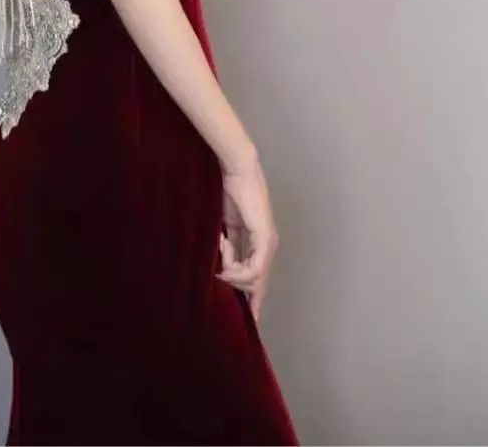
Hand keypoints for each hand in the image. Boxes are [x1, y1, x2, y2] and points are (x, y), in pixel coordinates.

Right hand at [215, 156, 278, 323]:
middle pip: (259, 282)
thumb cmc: (227, 192)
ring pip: (256, 278)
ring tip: (219, 268)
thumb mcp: (225, 227)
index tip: (251, 315)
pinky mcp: (265, 238)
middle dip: (250, 298)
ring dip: (235, 277)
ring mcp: (268, 242)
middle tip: (237, 308)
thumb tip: (222, 269)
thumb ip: (227, 247)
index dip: (253, 295)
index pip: (257, 274)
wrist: (235, 171)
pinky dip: (238, 272)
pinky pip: (254, 268)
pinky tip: (226, 269)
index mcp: (258, 241)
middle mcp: (267, 245)